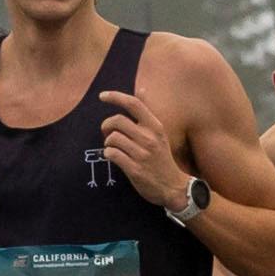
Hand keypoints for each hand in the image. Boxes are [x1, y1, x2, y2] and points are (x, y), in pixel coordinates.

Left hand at [98, 93, 191, 214]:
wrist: (173, 187)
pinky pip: (112, 154)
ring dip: (107, 142)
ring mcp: (142, 154)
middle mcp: (149, 138)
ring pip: (112, 138)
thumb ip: (148, 112)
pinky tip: (113, 157)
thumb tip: (142, 88)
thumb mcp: (159, 132)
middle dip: (106, 125)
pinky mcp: (135, 169)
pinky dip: (108, 154)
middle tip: (106, 132)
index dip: (116, 96)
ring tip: (112, 147)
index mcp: (156, 127)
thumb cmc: (162, 157)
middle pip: (117, 121)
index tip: (102, 96)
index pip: (134, 104)